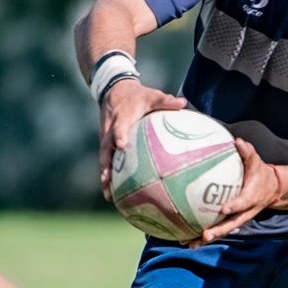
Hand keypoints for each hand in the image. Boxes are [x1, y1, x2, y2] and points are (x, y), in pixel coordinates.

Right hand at [99, 81, 187, 198]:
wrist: (114, 91)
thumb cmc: (138, 96)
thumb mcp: (152, 95)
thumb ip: (166, 101)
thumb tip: (183, 103)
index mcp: (122, 117)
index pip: (119, 127)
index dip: (119, 136)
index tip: (122, 147)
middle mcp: (110, 129)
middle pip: (105, 149)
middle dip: (105, 166)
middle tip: (108, 181)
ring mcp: (105, 138)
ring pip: (103, 158)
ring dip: (104, 176)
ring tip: (108, 195)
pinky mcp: (106, 144)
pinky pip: (106, 160)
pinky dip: (108, 175)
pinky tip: (113, 192)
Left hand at [195, 139, 280, 243]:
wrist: (271, 189)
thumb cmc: (259, 173)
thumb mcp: (256, 161)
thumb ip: (247, 152)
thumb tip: (238, 141)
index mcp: (251, 197)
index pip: (243, 203)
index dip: (234, 206)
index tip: (224, 208)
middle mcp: (245, 212)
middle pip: (231, 224)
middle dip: (218, 231)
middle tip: (205, 235)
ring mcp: (238, 219)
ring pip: (222, 231)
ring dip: (207, 239)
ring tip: (190, 244)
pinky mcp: (231, 221)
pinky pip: (217, 229)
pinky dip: (202, 235)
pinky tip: (186, 239)